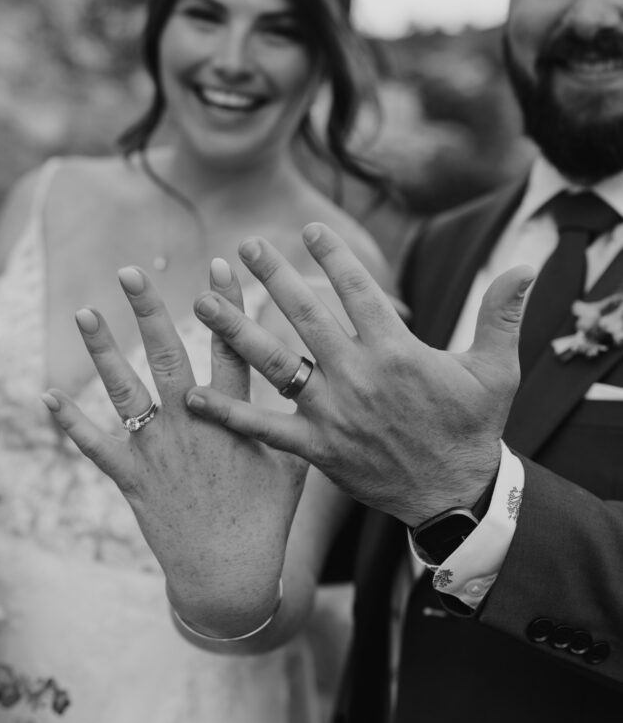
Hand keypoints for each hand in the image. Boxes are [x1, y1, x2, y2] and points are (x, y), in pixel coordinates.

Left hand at [42, 263, 306, 634]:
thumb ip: (292, 424)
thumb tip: (312, 389)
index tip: (221, 263)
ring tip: (85, 312)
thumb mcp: (293, 466)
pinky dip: (71, 422)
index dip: (228, 303)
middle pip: (167, 352)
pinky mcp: (131, 477)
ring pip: (124, 388)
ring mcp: (157, 449)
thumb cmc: (266, 520)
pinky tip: (48, 395)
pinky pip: (95, 445)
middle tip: (130, 272)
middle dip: (148, 308)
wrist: (230, 575)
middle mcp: (190, 423)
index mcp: (231, 416)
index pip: (232, 346)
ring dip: (103, 349)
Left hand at [187, 224, 533, 526]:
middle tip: (245, 246)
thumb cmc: (473, 428)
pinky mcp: (316, 447)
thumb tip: (528, 266)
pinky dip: (230, 413)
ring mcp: (332, 412)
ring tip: (204, 302)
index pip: (357, 291)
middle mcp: (357, 375)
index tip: (307, 228)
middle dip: (273, 276)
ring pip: (276, 362)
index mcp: (396, 351)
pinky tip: (194, 397)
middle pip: (305, 315)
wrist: (453, 494)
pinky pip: (265, 427)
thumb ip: (503, 315)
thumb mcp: (496, 369)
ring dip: (237, 330)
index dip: (331, 256)